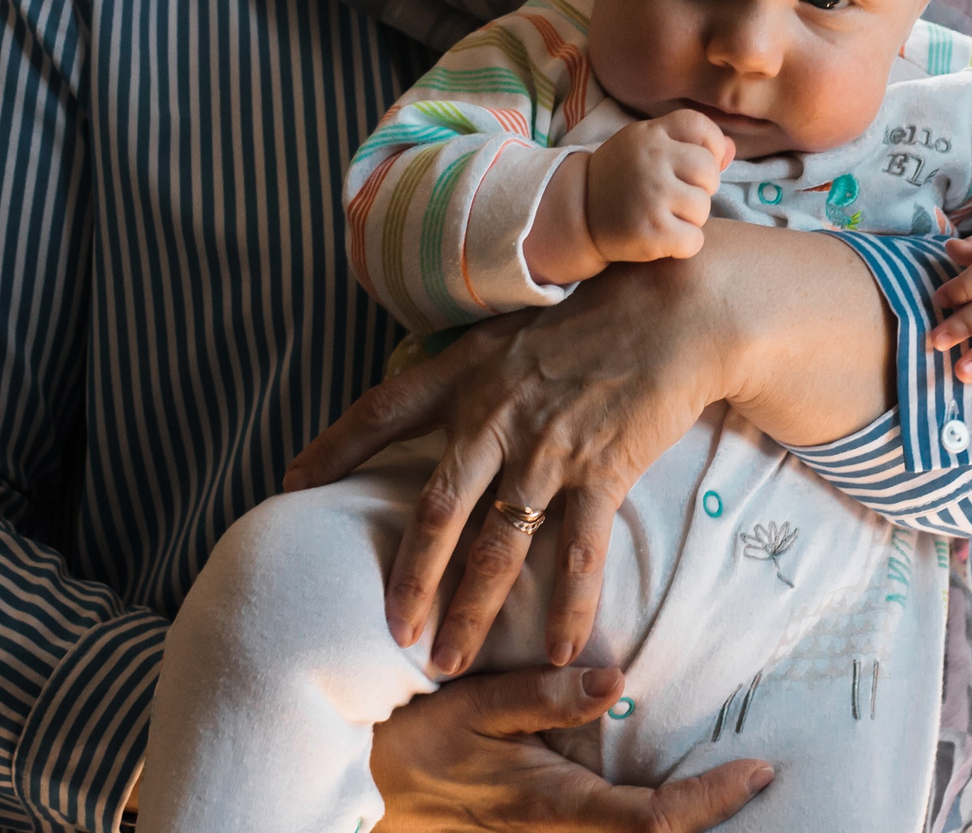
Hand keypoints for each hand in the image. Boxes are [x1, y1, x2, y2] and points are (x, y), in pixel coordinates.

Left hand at [284, 257, 740, 674]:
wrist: (682, 307)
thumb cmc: (604, 309)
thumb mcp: (519, 324)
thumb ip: (476, 366)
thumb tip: (441, 393)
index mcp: (468, 370)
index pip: (382, 410)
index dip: (332, 447)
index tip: (290, 484)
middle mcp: (497, 413)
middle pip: (436, 510)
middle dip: (409, 578)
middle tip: (388, 631)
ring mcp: (549, 446)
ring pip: (497, 546)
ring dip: (470, 611)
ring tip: (447, 663)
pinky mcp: (602, 469)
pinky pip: (577, 553)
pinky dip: (567, 607)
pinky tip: (554, 652)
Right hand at [371, 666, 770, 830]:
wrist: (368, 789)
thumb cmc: (415, 744)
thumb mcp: (472, 707)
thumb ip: (544, 698)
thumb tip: (615, 681)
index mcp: (553, 805)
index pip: (651, 821)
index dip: (710, 801)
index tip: (757, 771)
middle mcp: (564, 831)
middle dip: (715, 814)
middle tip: (765, 773)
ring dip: (690, 813)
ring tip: (737, 776)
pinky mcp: (550, 828)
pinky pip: (615, 826)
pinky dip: (656, 810)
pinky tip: (679, 780)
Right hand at [584, 111, 733, 262]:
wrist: (577, 214)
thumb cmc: (621, 179)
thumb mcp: (646, 148)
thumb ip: (688, 144)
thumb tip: (732, 149)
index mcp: (650, 134)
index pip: (700, 126)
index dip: (710, 146)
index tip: (695, 166)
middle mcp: (652, 159)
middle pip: (709, 171)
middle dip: (700, 188)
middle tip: (675, 197)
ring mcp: (652, 195)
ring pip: (703, 208)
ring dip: (690, 219)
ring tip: (664, 217)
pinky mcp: (651, 231)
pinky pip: (694, 241)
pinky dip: (683, 245)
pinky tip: (662, 239)